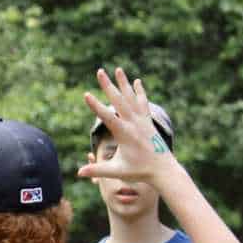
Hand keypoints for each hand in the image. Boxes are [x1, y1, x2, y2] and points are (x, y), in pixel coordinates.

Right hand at [78, 68, 174, 185]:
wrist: (164, 170)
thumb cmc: (139, 172)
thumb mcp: (117, 171)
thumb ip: (97, 170)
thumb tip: (79, 173)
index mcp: (124, 134)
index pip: (107, 117)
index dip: (95, 106)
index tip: (86, 94)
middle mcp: (134, 123)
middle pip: (118, 101)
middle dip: (108, 85)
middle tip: (100, 71)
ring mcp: (142, 121)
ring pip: (131, 98)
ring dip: (124, 83)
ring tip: (118, 69)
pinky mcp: (148, 122)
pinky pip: (143, 103)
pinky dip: (140, 92)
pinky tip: (136, 82)